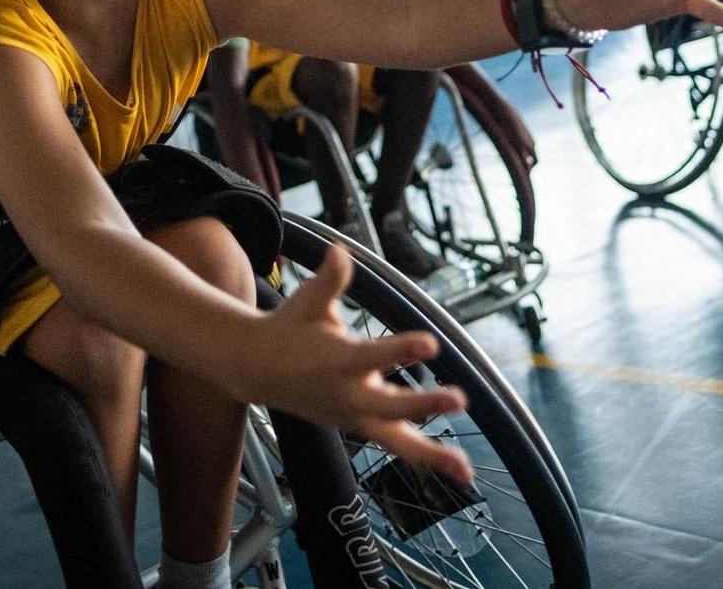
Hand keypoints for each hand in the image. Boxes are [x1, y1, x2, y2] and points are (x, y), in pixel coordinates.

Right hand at [235, 246, 473, 483]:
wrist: (256, 369)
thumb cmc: (289, 328)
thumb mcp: (306, 301)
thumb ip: (329, 280)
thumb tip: (340, 252)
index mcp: (336, 361)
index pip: (373, 357)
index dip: (401, 352)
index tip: (431, 344)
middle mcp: (347, 395)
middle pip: (390, 408)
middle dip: (426, 405)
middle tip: (460, 399)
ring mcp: (354, 417)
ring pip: (396, 441)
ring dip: (432, 456)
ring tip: (466, 472)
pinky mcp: (362, 427)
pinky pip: (398, 445)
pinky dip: (427, 458)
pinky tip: (459, 470)